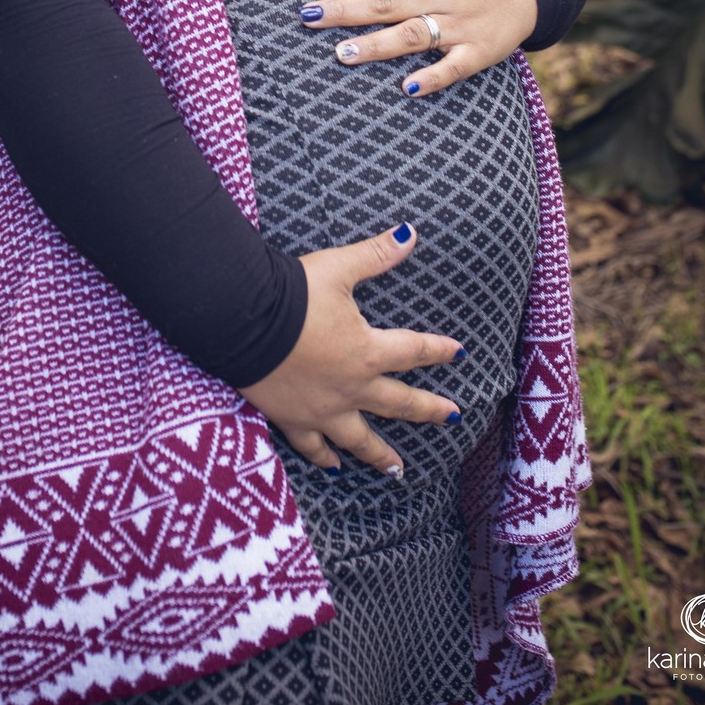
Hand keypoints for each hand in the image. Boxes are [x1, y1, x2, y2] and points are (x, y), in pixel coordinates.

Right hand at [236, 222, 462, 476]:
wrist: (243, 322)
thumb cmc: (293, 293)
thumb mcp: (338, 268)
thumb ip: (376, 254)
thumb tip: (411, 233)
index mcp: (367, 351)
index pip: (413, 351)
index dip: (438, 350)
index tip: (460, 353)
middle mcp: (352, 387)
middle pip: (398, 402)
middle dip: (428, 410)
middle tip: (452, 418)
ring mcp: (323, 409)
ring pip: (360, 438)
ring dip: (382, 455)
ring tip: (398, 470)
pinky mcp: (293, 419)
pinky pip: (313, 446)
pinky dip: (325, 457)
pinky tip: (334, 466)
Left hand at [297, 0, 537, 96]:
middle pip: (388, 0)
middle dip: (347, 9)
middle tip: (308, 17)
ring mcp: (461, 24)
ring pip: (414, 34)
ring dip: (378, 45)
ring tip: (342, 53)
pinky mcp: (478, 51)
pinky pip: (454, 67)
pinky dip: (432, 78)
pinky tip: (406, 88)